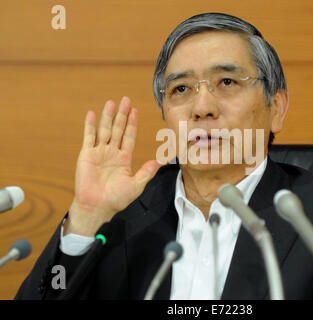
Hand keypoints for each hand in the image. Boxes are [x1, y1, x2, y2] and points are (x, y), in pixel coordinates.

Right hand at [64, 96, 161, 235]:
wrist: (98, 207)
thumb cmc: (117, 199)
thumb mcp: (137, 184)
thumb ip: (147, 171)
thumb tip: (162, 160)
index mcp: (124, 158)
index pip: (129, 136)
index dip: (132, 123)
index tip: (135, 111)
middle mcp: (112, 153)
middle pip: (118, 129)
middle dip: (122, 115)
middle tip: (126, 100)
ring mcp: (99, 152)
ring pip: (104, 130)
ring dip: (108, 116)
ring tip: (111, 102)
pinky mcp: (87, 155)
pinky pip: (88, 137)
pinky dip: (89, 125)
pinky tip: (91, 114)